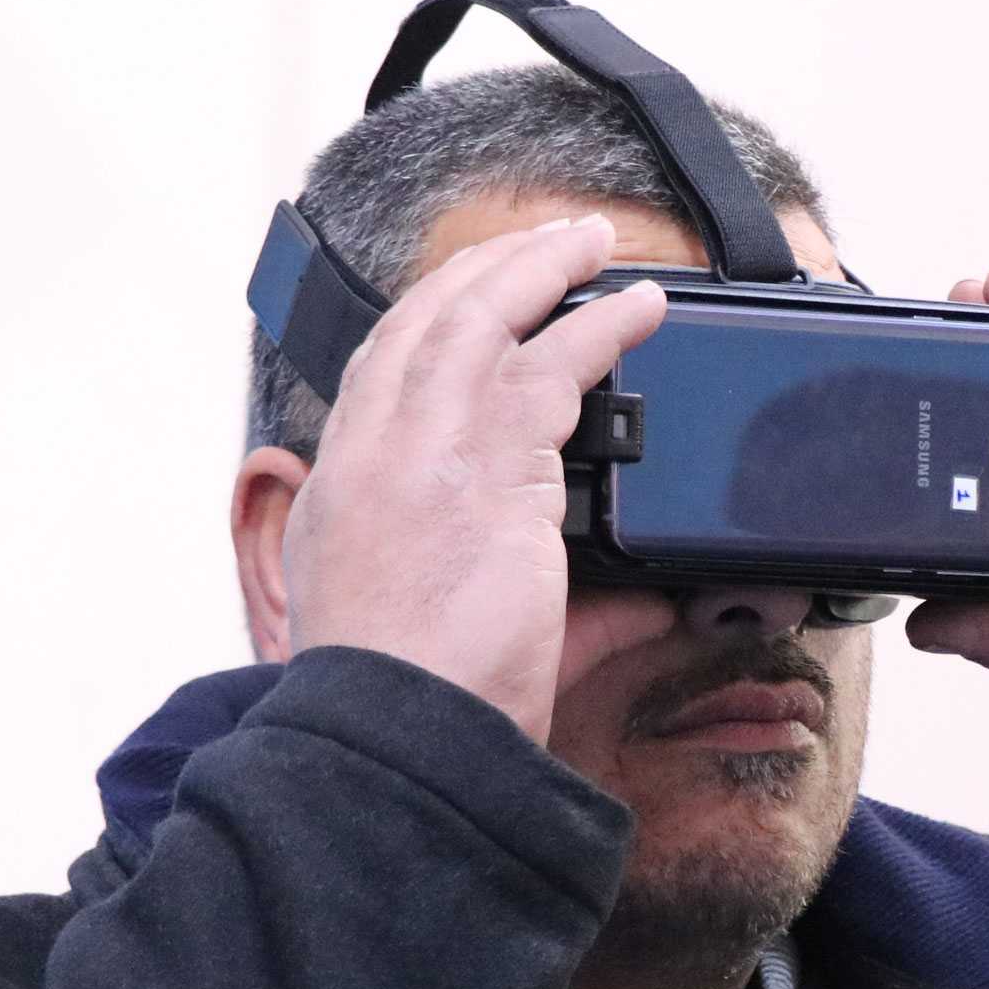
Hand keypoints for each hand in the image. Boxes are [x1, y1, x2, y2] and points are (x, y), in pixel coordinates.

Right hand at [280, 217, 664, 743]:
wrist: (402, 745)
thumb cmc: (422, 710)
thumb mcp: (472, 641)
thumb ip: (568, 604)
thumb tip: (647, 600)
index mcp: (341, 497)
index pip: (379, 374)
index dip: (429, 319)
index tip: (470, 293)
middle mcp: (370, 460)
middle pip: (422, 324)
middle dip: (485, 270)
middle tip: (544, 244)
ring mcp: (420, 454)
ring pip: (478, 322)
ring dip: (541, 270)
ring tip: (591, 243)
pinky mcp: (483, 467)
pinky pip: (549, 367)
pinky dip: (601, 327)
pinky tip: (642, 310)